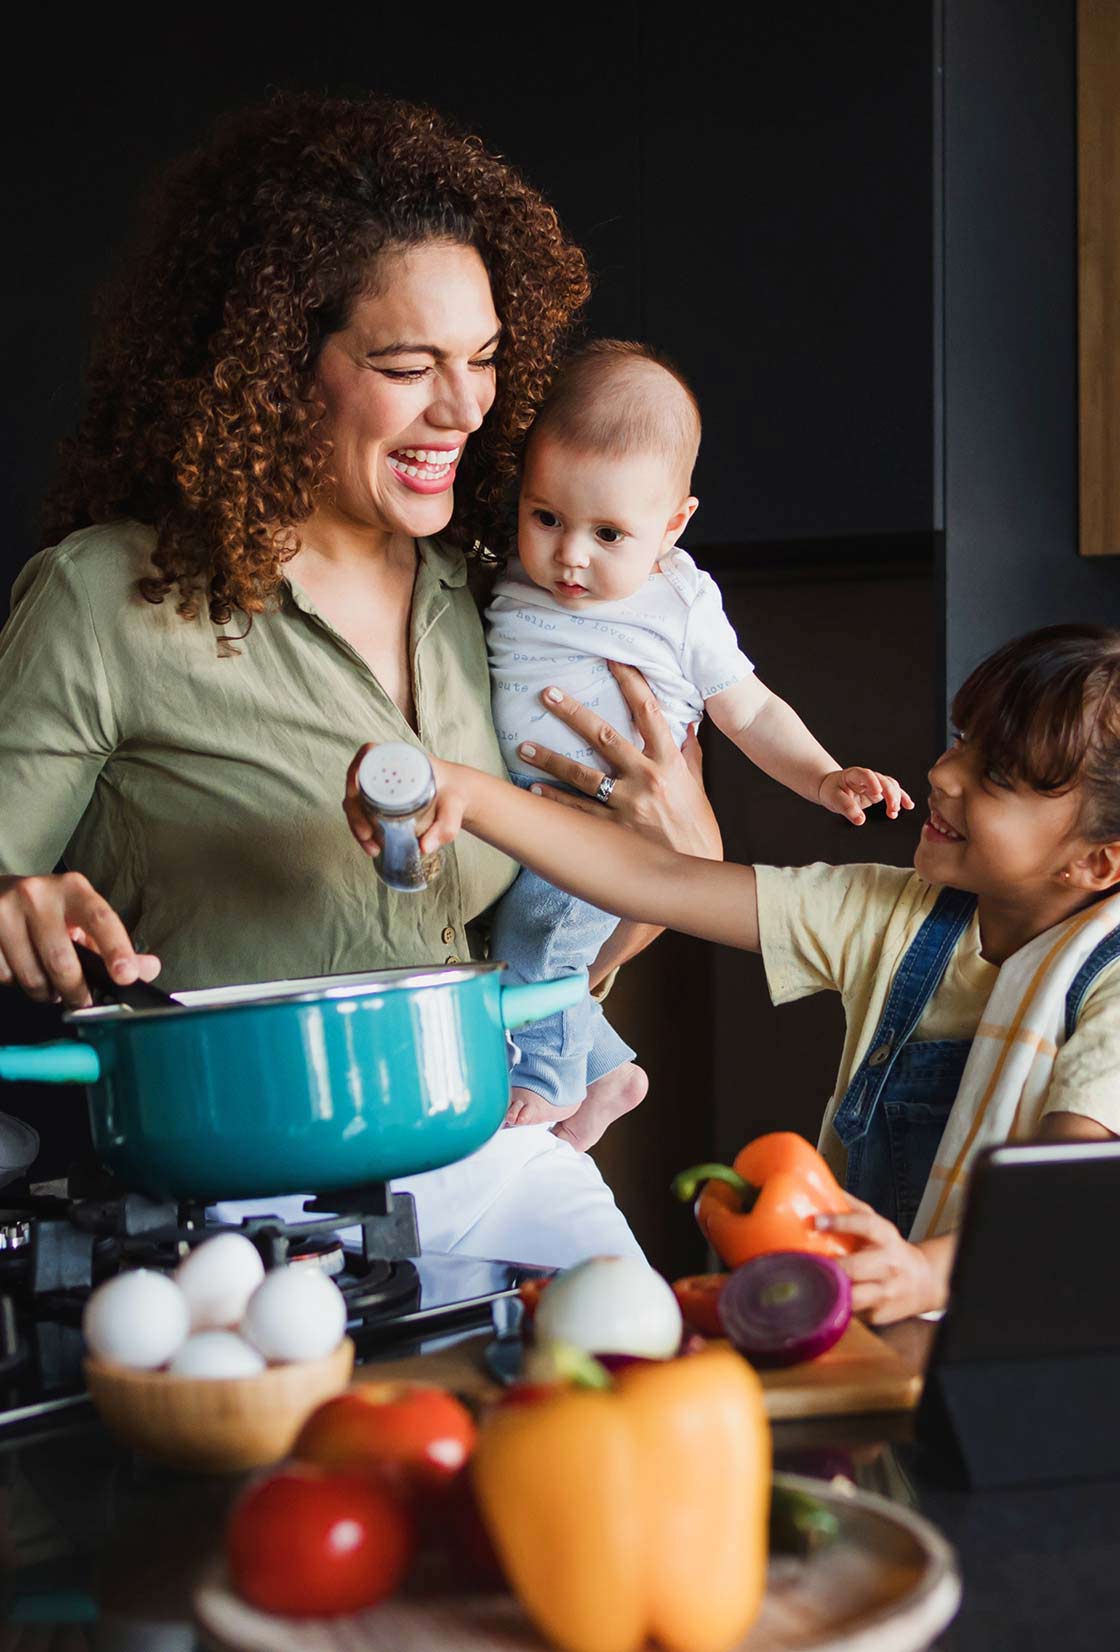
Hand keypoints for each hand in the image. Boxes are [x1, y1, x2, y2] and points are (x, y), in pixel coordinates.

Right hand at [0, 873, 160, 1008]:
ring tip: (49, 982)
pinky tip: (22, 968)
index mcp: (72, 889)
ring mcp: (5, 911)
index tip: (126, 976)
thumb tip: (147, 969)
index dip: (115, 950)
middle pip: (61, 961)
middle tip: (80, 999)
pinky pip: (5, 977)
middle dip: (75, 990)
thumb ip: (114, 944)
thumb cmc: (48, 911)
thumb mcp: (83, 916)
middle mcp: (37, 895)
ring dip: (45, 991)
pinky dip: (18, 983)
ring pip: (32, 976)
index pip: (100, 920)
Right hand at [343, 745, 467, 858]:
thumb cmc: (456, 792)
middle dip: (355, 812)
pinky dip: (364, 830)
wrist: (460, 796)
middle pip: (357, 784)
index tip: (355, 793)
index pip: (368, 754)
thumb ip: (446, 825)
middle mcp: (387, 770)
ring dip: (357, 825)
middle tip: (367, 835)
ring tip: (372, 847)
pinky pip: (364, 813)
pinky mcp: (382, 801)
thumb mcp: (455, 805)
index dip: (356, 769)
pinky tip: (372, 847)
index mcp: (401, 758)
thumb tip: (424, 847)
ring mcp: (382, 786)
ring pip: (357, 803)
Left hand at [515, 663, 721, 859]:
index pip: (649, 711)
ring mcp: (628, 804)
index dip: (630, 682)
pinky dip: (554, 800)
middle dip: (574, 713)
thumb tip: (688, 725)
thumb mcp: (698, 785)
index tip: (611, 659)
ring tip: (523, 746)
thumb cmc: (699, 826)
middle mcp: (647, 778)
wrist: (697, 872)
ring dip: (550, 758)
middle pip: (605, 736)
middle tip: (548, 693)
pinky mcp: (613, 830)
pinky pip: (577, 812)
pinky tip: (533, 790)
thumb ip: (689, 754)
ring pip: (582, 775)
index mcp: (670, 761)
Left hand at [816, 1195, 947, 1323]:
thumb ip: (852, 1209)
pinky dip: (833, 1308)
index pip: (866, 1225)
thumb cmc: (888, 1248)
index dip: (840, 1222)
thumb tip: (821, 1188)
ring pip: (852, 1296)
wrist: (922, 1281)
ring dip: (827, 1291)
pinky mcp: (878, 1315)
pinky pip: (850, 1313)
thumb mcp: (877, 1225)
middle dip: (827, 1266)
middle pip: (855, 1267)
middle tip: (800, 1261)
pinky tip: (817, 1302)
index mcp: (885, 1237)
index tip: (815, 1221)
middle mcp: (888, 1264)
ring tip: (804, 1284)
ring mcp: (885, 1292)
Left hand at [817, 767, 913, 825]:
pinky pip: (894, 792)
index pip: (865, 775)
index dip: (873, 782)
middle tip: (892, 808)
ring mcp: (875, 783)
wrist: (833, 788)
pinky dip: (902, 798)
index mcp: (853, 775)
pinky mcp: (880, 791)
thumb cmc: (832, 791)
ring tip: (894, 812)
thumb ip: (847, 807)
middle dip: (890, 793)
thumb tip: (860, 820)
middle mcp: (867, 777)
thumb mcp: (834, 799)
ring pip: (890, 785)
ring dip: (896, 797)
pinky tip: (909, 805)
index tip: (878, 793)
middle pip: (882, 780)